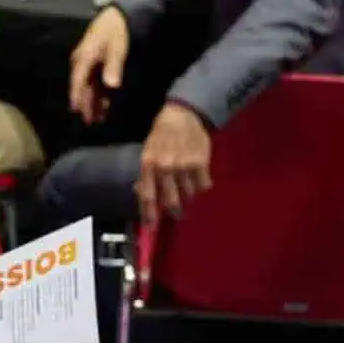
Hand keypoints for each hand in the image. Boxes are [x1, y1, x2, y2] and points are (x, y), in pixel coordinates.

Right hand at [68, 7, 130, 124]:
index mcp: (84, 58)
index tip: (77, 110)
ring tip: (98, 118)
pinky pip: (94, 81)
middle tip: (89, 121)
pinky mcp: (95, 63)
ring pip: (88, 86)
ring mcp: (88, 63)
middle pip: (82, 87)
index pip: (78, 81)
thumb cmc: (117, 29)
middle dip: (85, 104)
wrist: (119, 15)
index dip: (77, 96)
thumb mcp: (117, 46)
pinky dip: (99, 93)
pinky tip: (104, 104)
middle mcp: (82, 62)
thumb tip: (112, 86)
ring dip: (93, 101)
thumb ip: (113, 66)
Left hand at [136, 101, 212, 226]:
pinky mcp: (200, 163)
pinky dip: (201, 186)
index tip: (151, 226)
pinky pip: (203, 186)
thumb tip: (141, 193)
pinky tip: (199, 180)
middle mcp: (165, 167)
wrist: (183, 116)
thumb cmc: (161, 136)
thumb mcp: (147, 152)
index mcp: (148, 164)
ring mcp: (183, 166)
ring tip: (188, 190)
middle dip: (173, 211)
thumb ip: (146, 174)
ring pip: (188, 194)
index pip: (147, 195)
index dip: (149, 214)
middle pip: (170, 200)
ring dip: (188, 196)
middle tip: (177, 214)